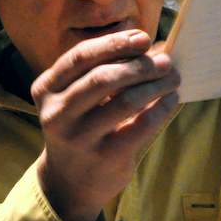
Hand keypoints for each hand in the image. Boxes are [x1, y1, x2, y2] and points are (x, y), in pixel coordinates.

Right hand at [30, 29, 179, 220]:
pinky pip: (142, 126)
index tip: (142, 37)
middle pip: (103, 77)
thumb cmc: (81, 126)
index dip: (114, 43)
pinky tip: (172, 100)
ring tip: (173, 78)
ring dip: (156, 85)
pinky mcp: (105, 157)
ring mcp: (79, 138)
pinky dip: (162, 108)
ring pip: (126, 101)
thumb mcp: (78, 98)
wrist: (69, 182)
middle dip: (140, 65)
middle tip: (165, 62)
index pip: (80, 57)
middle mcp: (57, 113)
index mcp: (46, 89)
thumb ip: (104, 70)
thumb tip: (154, 47)